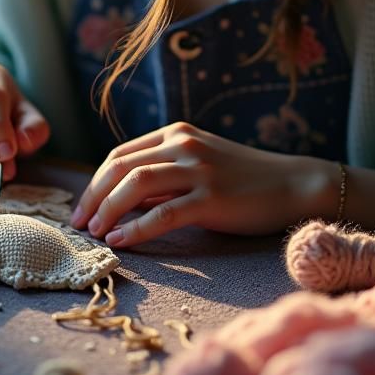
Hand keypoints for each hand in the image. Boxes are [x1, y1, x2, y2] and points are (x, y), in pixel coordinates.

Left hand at [70, 122, 331, 247]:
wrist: (294, 186)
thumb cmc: (244, 181)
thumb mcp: (199, 167)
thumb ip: (162, 179)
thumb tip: (120, 203)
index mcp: (176, 134)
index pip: (120, 155)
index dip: (96, 182)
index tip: (84, 208)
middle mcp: (183, 145)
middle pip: (121, 167)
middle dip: (94, 197)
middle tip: (80, 224)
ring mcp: (198, 169)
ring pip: (136, 185)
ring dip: (108, 210)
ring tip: (97, 232)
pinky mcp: (212, 197)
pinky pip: (163, 213)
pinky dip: (136, 228)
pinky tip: (122, 241)